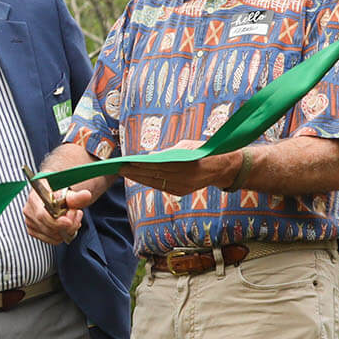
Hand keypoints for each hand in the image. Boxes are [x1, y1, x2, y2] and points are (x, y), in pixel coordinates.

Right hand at [22, 182, 94, 244]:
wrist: (53, 195)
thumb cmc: (58, 192)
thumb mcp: (68, 193)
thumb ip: (76, 197)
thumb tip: (86, 195)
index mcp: (34, 197)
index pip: (43, 215)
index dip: (56, 222)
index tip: (69, 222)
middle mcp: (29, 210)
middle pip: (48, 227)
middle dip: (68, 225)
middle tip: (76, 214)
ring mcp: (30, 222)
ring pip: (52, 236)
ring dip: (67, 230)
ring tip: (72, 218)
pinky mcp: (33, 231)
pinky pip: (51, 240)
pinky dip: (62, 235)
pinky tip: (66, 225)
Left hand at [117, 142, 238, 195]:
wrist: (220, 167)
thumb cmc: (200, 151)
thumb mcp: (185, 146)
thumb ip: (167, 152)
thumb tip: (148, 156)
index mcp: (185, 164)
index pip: (157, 165)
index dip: (140, 164)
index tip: (127, 161)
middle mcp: (184, 178)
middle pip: (154, 175)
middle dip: (135, 172)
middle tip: (119, 168)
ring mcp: (182, 187)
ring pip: (155, 183)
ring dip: (138, 178)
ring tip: (125, 173)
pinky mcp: (180, 192)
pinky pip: (161, 187)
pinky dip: (149, 182)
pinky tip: (138, 178)